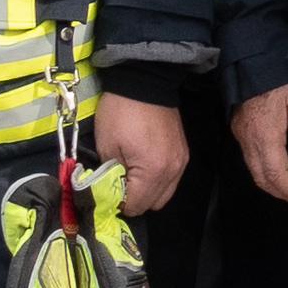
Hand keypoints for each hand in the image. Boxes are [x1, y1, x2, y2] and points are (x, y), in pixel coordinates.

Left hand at [95, 94, 189, 215]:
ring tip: (129, 176)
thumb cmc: (121, 112)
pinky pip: (171, 179)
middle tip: (115, 185)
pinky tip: (142, 166)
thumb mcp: (106, 146)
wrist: (144, 81)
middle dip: (133, 200)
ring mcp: (181, 162)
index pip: (136, 206)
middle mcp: (173, 171)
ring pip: (164, 194)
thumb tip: (109, 194)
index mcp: (153, 171)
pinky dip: (156, 180)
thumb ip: (109, 176)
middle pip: (153, 205)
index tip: (104, 192)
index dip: (117, 204)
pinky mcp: (183, 153)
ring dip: (146, 191)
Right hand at [233, 78, 287, 208]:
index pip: (275, 174)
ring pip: (257, 168)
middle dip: (282, 191)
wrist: (250, 61)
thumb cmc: (275, 75)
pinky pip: (255, 155)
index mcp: (264, 135)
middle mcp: (249, 140)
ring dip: (277, 178)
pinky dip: (272, 164)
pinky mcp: (243, 128)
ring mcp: (244, 135)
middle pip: (262, 178)